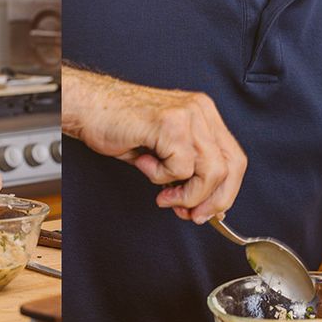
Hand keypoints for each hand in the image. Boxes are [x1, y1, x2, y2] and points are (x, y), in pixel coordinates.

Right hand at [69, 76, 245, 223]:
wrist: (87, 108)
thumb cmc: (119, 127)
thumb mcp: (162, 151)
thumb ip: (186, 174)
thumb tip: (203, 207)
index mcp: (204, 115)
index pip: (234, 159)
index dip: (225, 192)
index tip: (209, 212)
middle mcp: (201, 111)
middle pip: (231, 166)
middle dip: (213, 200)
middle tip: (189, 213)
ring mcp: (189, 114)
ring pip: (211, 171)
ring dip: (186, 194)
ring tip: (162, 193)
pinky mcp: (170, 123)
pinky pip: (180, 167)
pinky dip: (160, 177)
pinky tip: (144, 164)